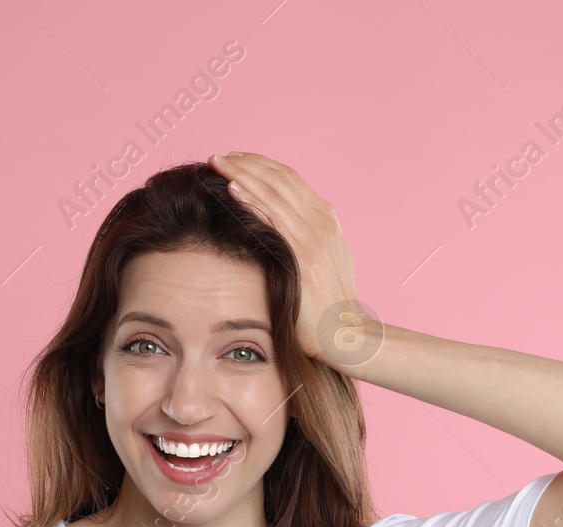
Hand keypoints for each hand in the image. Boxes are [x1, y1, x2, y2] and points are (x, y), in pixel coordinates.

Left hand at [208, 151, 377, 367]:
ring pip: (275, 192)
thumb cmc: (327, 305)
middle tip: (219, 156)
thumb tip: (277, 225)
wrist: (344, 333)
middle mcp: (323, 222)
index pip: (291, 179)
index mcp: (327, 220)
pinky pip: (273, 219)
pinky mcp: (303, 255)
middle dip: (247, 163)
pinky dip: (252, 200)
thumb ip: (305, 238)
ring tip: (218, 164)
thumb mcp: (323, 262)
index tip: (237, 159)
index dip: (261, 165)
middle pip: (281, 179)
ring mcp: (314, 237)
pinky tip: (233, 189)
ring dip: (243, 174)